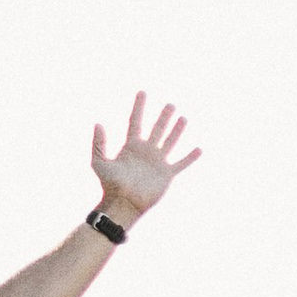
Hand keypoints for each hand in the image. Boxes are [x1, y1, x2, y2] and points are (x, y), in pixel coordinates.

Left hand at [90, 94, 200, 229]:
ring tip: (183, 118)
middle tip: (170, 104)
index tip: (142, 92)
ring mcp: (157, 162)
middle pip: (156, 129)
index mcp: (130, 147)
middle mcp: (145, 152)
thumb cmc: (109, 184)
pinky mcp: (166, 174)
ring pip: (170, 141)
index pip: (135, 121)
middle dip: (163, 117)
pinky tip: (199, 149)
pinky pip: (181, 163)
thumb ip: (98, 143)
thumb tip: (98, 123)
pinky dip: (190, 157)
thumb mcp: (99, 162)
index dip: (138, 106)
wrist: (123, 203)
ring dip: (177, 130)